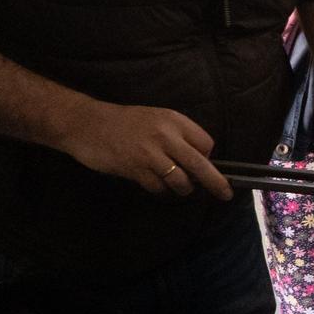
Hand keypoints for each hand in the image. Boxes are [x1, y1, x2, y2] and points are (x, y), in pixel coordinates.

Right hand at [62, 103, 229, 200]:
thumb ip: (176, 135)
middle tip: (226, 194)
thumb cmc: (124, 122)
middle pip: (200, 164)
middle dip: (216, 182)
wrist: (87, 124)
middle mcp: (166, 135)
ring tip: (177, 188)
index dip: (207, 156)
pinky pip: (158, 188)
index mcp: (174, 120)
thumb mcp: (155, 119)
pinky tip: (154, 184)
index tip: (203, 163)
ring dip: (182, 189)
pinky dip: (160, 190)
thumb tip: (197, 158)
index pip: (206, 143)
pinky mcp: (135, 169)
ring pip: (180, 180)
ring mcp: (150, 153)